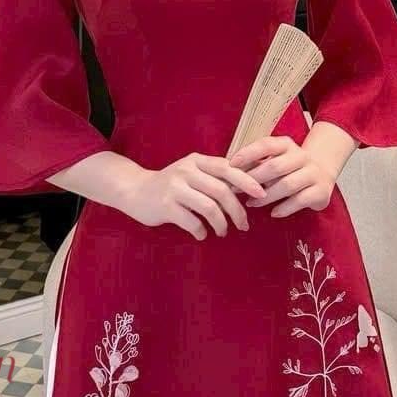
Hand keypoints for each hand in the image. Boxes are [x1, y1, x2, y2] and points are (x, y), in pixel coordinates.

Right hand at [123, 152, 266, 239]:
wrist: (134, 190)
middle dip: (237, 210)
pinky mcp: (165, 205)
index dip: (247, 181)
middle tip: (244, 225)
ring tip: (222, 232)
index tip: (262, 195)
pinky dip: (201, 231)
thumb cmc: (171, 185)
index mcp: (197, 161)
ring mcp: (174, 188)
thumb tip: (249, 186)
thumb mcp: (192, 173)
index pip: (228, 168)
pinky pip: (191, 221)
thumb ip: (215, 177)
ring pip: (209, 207)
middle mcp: (186, 171)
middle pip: (221, 191)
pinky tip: (201, 235)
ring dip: (221, 224)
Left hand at [228, 136, 335, 217]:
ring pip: (287, 185)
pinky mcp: (321, 191)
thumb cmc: (289, 168)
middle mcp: (302, 156)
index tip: (230, 164)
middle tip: (236, 190)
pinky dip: (284, 208)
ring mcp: (313, 173)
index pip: (266, 145)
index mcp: (287, 145)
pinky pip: (300, 200)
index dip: (248, 154)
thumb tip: (229, 172)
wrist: (322, 173)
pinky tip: (273, 213)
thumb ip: (255, 164)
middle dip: (253, 179)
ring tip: (251, 204)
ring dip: (266, 196)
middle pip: (275, 166)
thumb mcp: (274, 159)